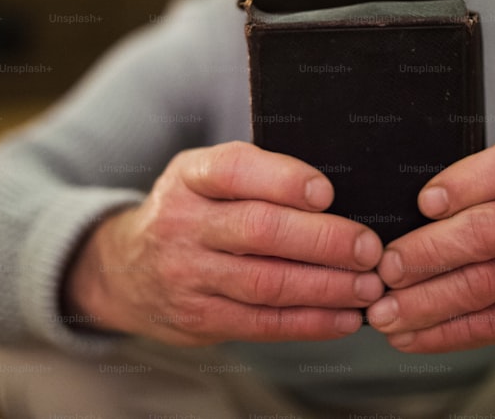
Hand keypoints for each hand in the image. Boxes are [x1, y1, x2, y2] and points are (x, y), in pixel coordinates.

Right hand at [64, 141, 383, 345]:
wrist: (125, 269)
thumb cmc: (191, 212)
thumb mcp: (204, 177)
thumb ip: (256, 176)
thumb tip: (335, 194)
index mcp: (190, 176)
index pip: (234, 169)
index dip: (283, 179)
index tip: (327, 191)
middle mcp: (183, 223)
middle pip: (259, 230)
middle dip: (323, 240)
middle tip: (369, 248)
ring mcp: (188, 275)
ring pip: (266, 282)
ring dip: (327, 287)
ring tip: (369, 286)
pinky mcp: (199, 318)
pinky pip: (263, 324)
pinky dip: (310, 322)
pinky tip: (345, 317)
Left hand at [366, 141, 494, 352]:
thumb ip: (473, 185)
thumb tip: (393, 210)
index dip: (464, 184)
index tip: (423, 202)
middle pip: (488, 233)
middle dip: (429, 252)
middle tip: (386, 268)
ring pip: (484, 286)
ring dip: (425, 302)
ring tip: (383, 311)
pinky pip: (491, 325)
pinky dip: (443, 333)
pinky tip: (409, 335)